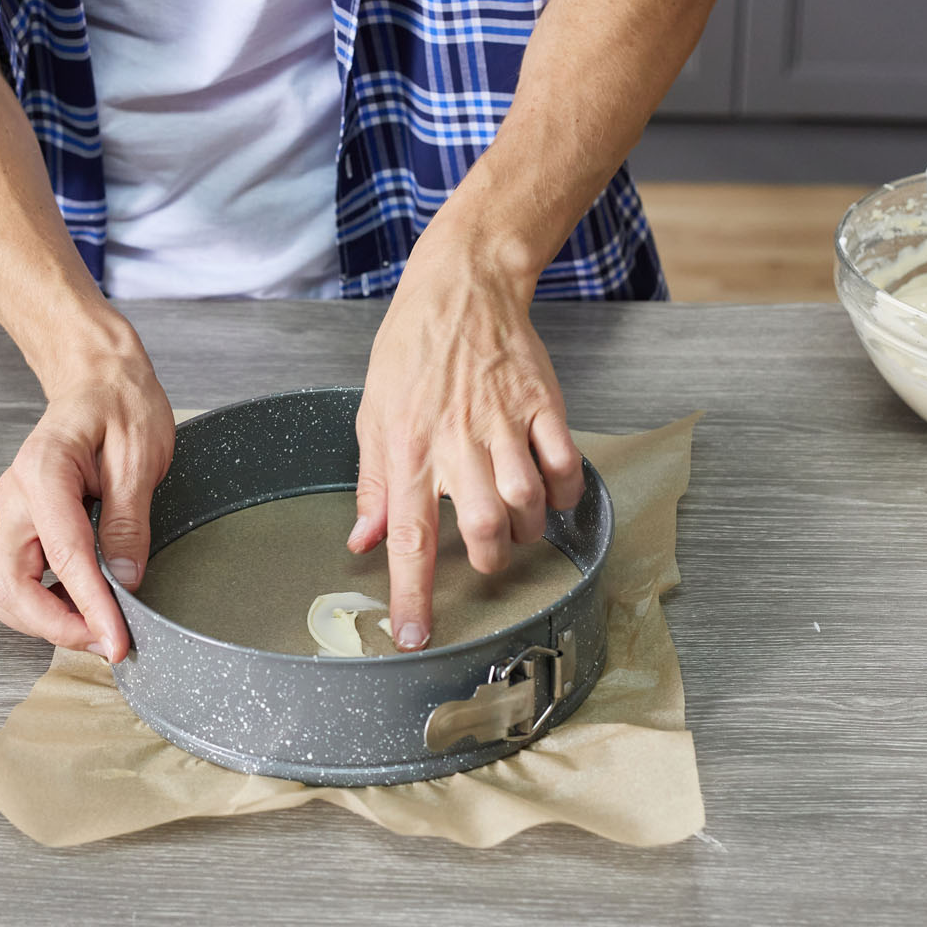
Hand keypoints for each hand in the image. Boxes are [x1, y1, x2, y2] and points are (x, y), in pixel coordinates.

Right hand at [0, 330, 173, 660]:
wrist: (98, 377)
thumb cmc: (119, 402)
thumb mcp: (141, 455)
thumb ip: (130, 520)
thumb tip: (126, 579)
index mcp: (45, 471)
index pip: (63, 554)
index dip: (90, 606)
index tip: (116, 640)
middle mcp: (15, 496)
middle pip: (7, 585)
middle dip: (53, 624)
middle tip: (107, 639)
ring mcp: (11, 512)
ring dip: (39, 618)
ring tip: (93, 622)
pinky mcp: (18, 524)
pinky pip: (10, 578)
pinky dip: (37, 603)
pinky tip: (76, 602)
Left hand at [350, 220, 584, 650]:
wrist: (461, 288)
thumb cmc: (410, 352)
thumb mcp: (372, 415)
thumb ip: (373, 484)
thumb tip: (363, 541)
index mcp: (407, 449)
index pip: (408, 537)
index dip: (411, 595)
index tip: (414, 638)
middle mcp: (456, 441)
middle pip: (481, 526)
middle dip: (486, 560)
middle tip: (482, 557)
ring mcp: (505, 422)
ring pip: (526, 501)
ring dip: (525, 529)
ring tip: (514, 526)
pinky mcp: (543, 404)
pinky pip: (564, 465)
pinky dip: (563, 493)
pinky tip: (550, 495)